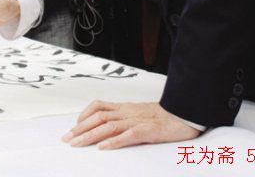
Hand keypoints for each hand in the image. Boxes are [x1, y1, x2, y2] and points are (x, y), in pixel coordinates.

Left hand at [62, 101, 200, 149]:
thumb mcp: (143, 114)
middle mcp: (129, 112)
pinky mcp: (149, 130)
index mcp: (127, 108)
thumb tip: (110, 129)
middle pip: (100, 117)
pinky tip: (104, 147)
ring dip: (91, 135)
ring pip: (109, 125)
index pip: (100, 107)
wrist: (188, 112)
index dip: (84, 115)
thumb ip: (128, 118)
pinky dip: (115, 141)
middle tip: (66, 139)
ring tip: (77, 144)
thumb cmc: (167, 116)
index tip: (73, 126)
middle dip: (81, 128)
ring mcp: (139, 120)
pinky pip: (129, 135)